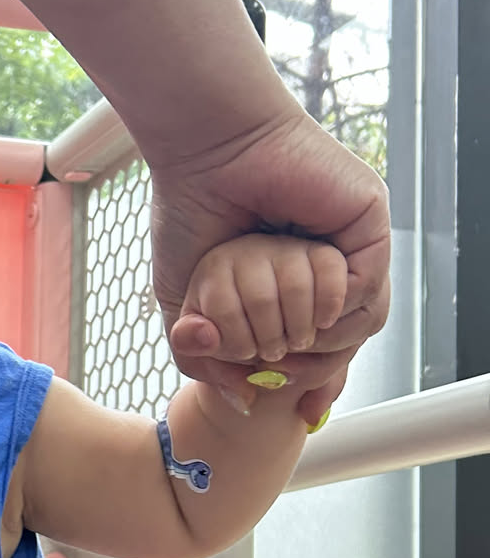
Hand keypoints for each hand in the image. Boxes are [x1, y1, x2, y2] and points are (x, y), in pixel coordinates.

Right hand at [150, 108, 389, 425]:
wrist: (202, 152)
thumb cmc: (188, 212)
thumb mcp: (188, 305)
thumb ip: (207, 357)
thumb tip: (244, 406)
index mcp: (291, 276)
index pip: (318, 340)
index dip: (306, 378)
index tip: (281, 398)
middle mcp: (325, 258)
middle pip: (346, 337)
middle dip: (314, 368)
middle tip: (277, 372)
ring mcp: (349, 238)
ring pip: (365, 317)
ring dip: (325, 342)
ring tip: (284, 339)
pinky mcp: (367, 217)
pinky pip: (368, 285)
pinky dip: (337, 307)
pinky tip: (306, 307)